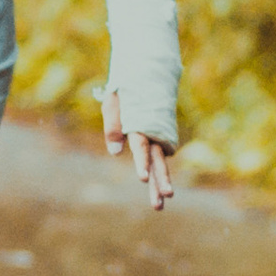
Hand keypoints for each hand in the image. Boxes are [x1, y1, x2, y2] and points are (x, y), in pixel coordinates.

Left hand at [101, 91, 174, 211]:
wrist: (148, 72)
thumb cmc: (126, 88)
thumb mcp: (113, 103)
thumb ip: (113, 127)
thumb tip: (115, 154)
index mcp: (141, 124)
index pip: (141, 147)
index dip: (142, 163)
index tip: (143, 180)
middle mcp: (154, 132)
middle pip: (156, 161)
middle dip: (158, 183)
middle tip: (161, 203)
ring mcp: (160, 135)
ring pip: (161, 162)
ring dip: (162, 182)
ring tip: (162, 203)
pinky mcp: (161, 137)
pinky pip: (161, 154)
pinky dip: (158, 168)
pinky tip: (160, 181)